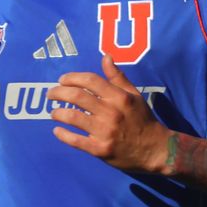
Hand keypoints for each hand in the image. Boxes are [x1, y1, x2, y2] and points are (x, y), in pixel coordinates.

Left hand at [48, 54, 172, 173]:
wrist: (155, 149)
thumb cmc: (143, 120)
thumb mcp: (134, 95)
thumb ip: (118, 77)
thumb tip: (106, 56)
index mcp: (119, 97)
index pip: (90, 80)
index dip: (72, 78)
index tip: (63, 80)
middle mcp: (111, 112)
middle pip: (76, 96)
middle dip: (58, 93)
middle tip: (51, 94)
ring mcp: (104, 131)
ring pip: (72, 117)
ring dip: (57, 113)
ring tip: (54, 112)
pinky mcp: (100, 149)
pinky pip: (74, 140)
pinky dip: (62, 134)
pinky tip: (57, 130)